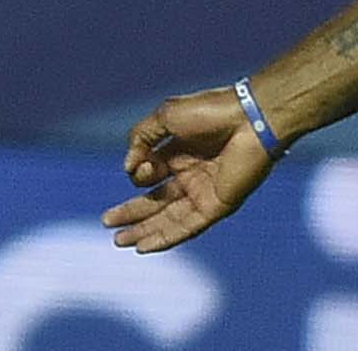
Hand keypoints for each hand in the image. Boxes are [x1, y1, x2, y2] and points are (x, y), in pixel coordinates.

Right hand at [101, 86, 277, 252]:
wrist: (250, 119)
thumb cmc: (211, 111)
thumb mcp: (166, 117)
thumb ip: (141, 138)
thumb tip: (128, 167)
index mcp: (179, 151)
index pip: (150, 171)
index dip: (138, 171)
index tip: (141, 164)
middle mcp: (190, 174)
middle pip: (155, 200)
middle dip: (131, 212)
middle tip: (108, 221)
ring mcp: (203, 192)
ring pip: (167, 218)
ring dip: (143, 230)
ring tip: (119, 240)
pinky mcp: (216, 206)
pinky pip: (187, 227)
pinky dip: (164, 237)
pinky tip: (143, 246)